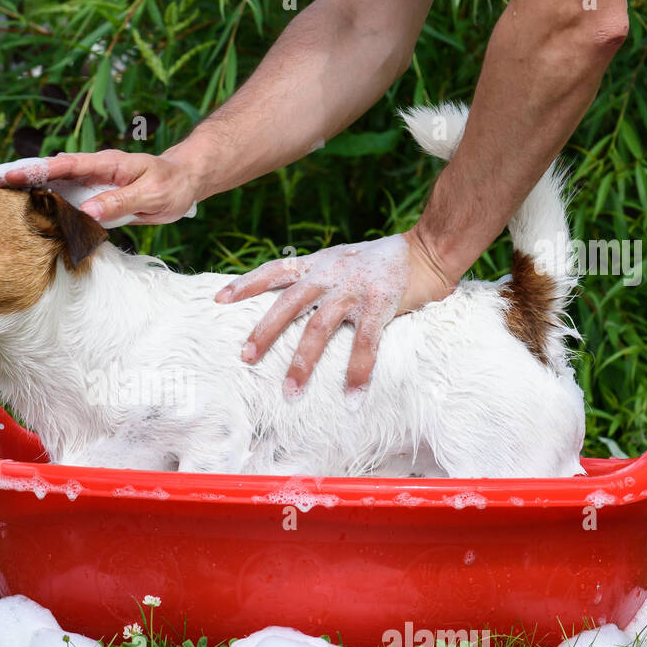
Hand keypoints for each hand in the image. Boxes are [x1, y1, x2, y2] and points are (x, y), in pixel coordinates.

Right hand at [0, 149, 198, 225]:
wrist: (183, 180)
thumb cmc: (171, 185)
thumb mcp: (152, 195)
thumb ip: (120, 202)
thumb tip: (87, 212)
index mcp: (103, 164)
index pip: (63, 166)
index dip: (35, 171)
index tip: (9, 177)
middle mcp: (90, 170)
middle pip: (46, 171)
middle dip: (13, 174)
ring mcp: (88, 183)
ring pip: (47, 184)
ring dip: (19, 188)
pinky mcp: (90, 196)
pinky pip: (60, 198)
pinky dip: (37, 201)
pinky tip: (17, 208)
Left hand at [215, 229, 454, 393]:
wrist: (428, 249)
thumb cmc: (381, 262)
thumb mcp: (341, 261)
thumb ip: (318, 278)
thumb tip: (291, 304)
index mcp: (318, 265)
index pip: (274, 270)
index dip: (246, 284)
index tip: (218, 299)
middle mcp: (330, 274)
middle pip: (288, 304)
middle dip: (265, 332)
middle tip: (245, 358)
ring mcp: (354, 290)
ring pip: (319, 328)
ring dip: (303, 363)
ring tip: (290, 392)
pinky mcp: (380, 305)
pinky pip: (365, 343)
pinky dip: (357, 372)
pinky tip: (352, 397)